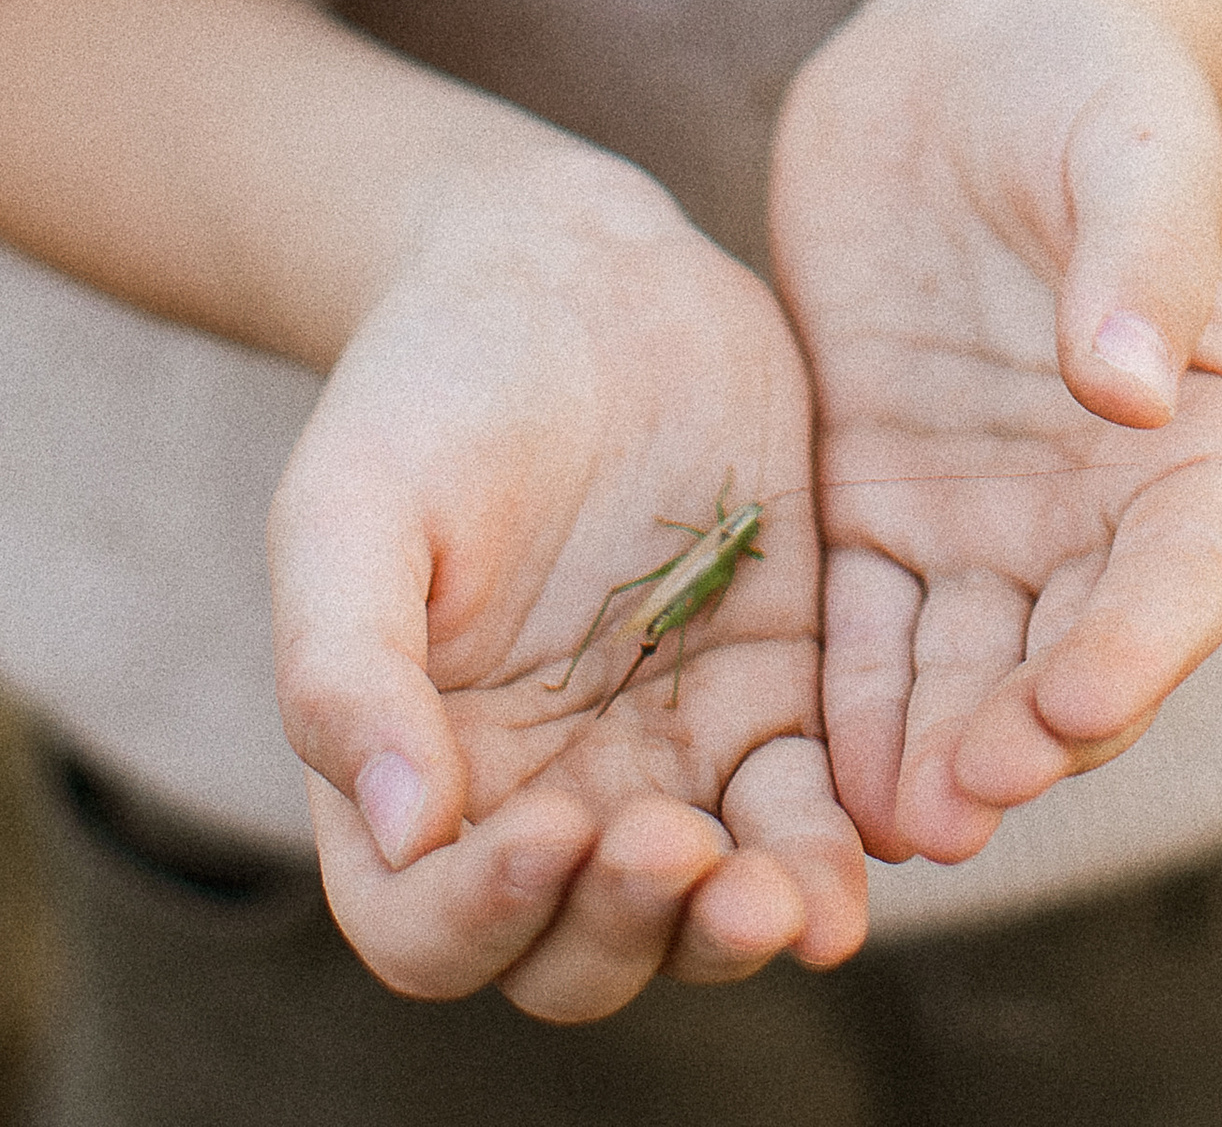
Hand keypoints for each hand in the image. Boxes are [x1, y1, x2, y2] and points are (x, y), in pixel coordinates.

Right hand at [269, 149, 867, 1018]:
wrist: (561, 267)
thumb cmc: (424, 387)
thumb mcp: (349, 507)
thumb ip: (347, 669)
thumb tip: (404, 829)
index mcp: (416, 777)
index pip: (432, 928)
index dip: (483, 917)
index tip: (549, 831)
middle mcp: (541, 797)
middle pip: (581, 953)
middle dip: (633, 933)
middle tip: (682, 851)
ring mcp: (669, 754)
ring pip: (708, 910)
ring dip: (745, 926)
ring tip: (788, 894)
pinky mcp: (778, 693)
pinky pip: (813, 808)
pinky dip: (837, 848)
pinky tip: (874, 842)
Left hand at [768, 0, 1221, 862]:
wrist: (961, 43)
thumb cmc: (1083, 75)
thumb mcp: (1129, 143)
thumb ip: (1138, 257)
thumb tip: (1129, 387)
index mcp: (1214, 433)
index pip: (1186, 571)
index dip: (1136, 651)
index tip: (1072, 710)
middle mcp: (1109, 503)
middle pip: (1072, 649)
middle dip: (1017, 741)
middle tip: (952, 809)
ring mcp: (990, 511)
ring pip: (967, 663)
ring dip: (932, 748)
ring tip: (878, 824)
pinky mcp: (881, 495)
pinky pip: (868, 617)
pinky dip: (850, 695)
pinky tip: (810, 768)